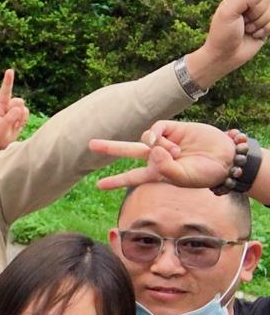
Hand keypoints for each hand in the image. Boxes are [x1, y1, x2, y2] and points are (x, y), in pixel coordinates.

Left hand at [0, 69, 28, 151]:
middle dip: (8, 81)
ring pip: (19, 103)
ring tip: (13, 124)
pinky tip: (17, 124)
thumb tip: (19, 108)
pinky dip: (23, 119)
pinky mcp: (20, 111)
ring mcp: (11, 107)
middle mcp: (1, 105)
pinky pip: (25, 111)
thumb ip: (8, 119)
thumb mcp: (0, 130)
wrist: (3, 143)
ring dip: (18, 114)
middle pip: (6, 91)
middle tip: (9, 70)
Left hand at [90, 120, 235, 189]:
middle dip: (109, 147)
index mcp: (155, 174)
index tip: (98, 186)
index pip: (131, 178)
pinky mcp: (171, 129)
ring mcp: (163, 142)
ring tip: (177, 155)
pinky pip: (154, 130)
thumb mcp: (182, 179)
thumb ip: (164, 168)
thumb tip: (151, 148)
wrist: (224, 158)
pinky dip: (160, 138)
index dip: (115, 182)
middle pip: (127, 151)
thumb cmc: (205, 174)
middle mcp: (156, 157)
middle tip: (90, 144)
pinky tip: (173, 145)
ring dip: (158, 148)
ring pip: (144, 140)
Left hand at [187, 0, 269, 85]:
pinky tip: (255, 35)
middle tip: (243, 24)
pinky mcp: (264, 27)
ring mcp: (257, 17)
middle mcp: (248, 6)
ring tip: (248, 30)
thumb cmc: (222, 35)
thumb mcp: (228, 13)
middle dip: (256, 14)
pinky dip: (266, 30)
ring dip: (260, 23)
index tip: (240, 12)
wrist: (224, 57)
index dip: (252, 0)